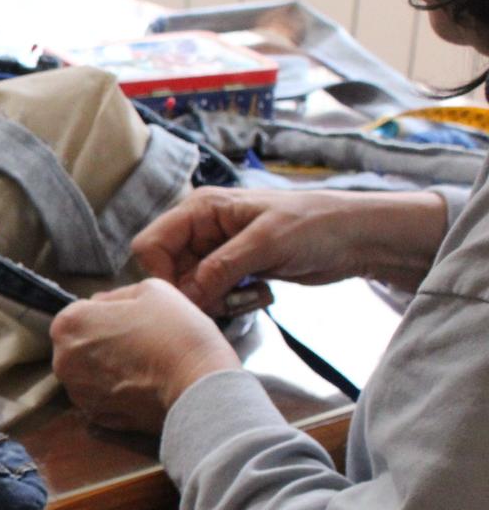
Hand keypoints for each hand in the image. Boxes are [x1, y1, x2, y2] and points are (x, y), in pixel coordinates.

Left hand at [50, 280, 240, 433]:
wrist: (198, 383)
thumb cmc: (175, 330)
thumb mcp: (150, 291)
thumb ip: (115, 296)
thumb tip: (100, 303)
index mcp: (69, 325)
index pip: (80, 313)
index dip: (107, 313)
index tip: (131, 320)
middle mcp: (62, 361)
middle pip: (80, 345)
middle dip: (102, 342)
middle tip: (140, 343)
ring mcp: (78, 392)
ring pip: (89, 374)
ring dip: (107, 369)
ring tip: (143, 365)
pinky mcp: (96, 416)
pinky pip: (103, 398)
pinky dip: (117, 393)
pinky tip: (142, 386)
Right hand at [134, 187, 448, 311]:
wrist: (358, 238)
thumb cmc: (315, 226)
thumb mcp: (265, 244)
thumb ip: (218, 269)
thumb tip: (182, 299)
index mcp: (201, 209)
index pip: (152, 245)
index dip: (163, 274)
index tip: (190, 297)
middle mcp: (202, 228)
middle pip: (168, 269)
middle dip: (192, 291)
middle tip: (225, 300)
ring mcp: (217, 250)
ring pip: (189, 286)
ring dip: (214, 298)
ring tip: (250, 294)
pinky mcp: (233, 269)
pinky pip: (211, 293)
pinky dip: (228, 300)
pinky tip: (257, 294)